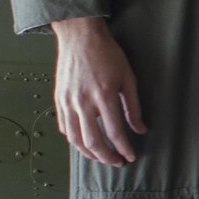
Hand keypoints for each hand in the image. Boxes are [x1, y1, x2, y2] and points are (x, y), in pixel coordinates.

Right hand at [52, 16, 146, 165]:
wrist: (80, 36)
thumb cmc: (106, 53)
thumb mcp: (128, 78)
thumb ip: (133, 107)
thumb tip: (140, 129)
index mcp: (104, 95)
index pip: (115, 132)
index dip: (124, 148)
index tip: (130, 156)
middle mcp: (83, 101)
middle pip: (93, 141)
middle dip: (107, 157)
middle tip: (117, 162)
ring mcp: (68, 101)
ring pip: (75, 139)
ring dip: (89, 153)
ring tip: (101, 157)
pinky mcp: (58, 100)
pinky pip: (64, 127)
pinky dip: (74, 139)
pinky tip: (84, 142)